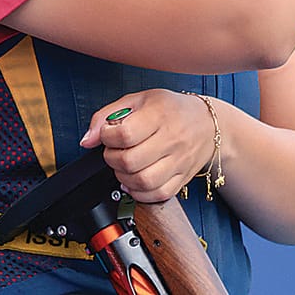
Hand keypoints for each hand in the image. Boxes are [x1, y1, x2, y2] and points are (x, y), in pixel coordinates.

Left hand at [78, 89, 213, 203]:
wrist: (207, 124)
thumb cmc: (170, 109)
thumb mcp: (137, 100)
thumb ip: (107, 115)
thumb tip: (87, 140)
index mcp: (159, 115)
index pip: (125, 134)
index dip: (107, 137)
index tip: (107, 134)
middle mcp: (172, 140)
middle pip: (131, 161)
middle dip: (111, 158)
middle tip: (113, 150)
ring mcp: (179, 162)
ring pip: (144, 181)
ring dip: (123, 176)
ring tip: (122, 165)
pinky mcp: (183, 178)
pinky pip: (159, 194)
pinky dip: (139, 192)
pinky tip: (133, 180)